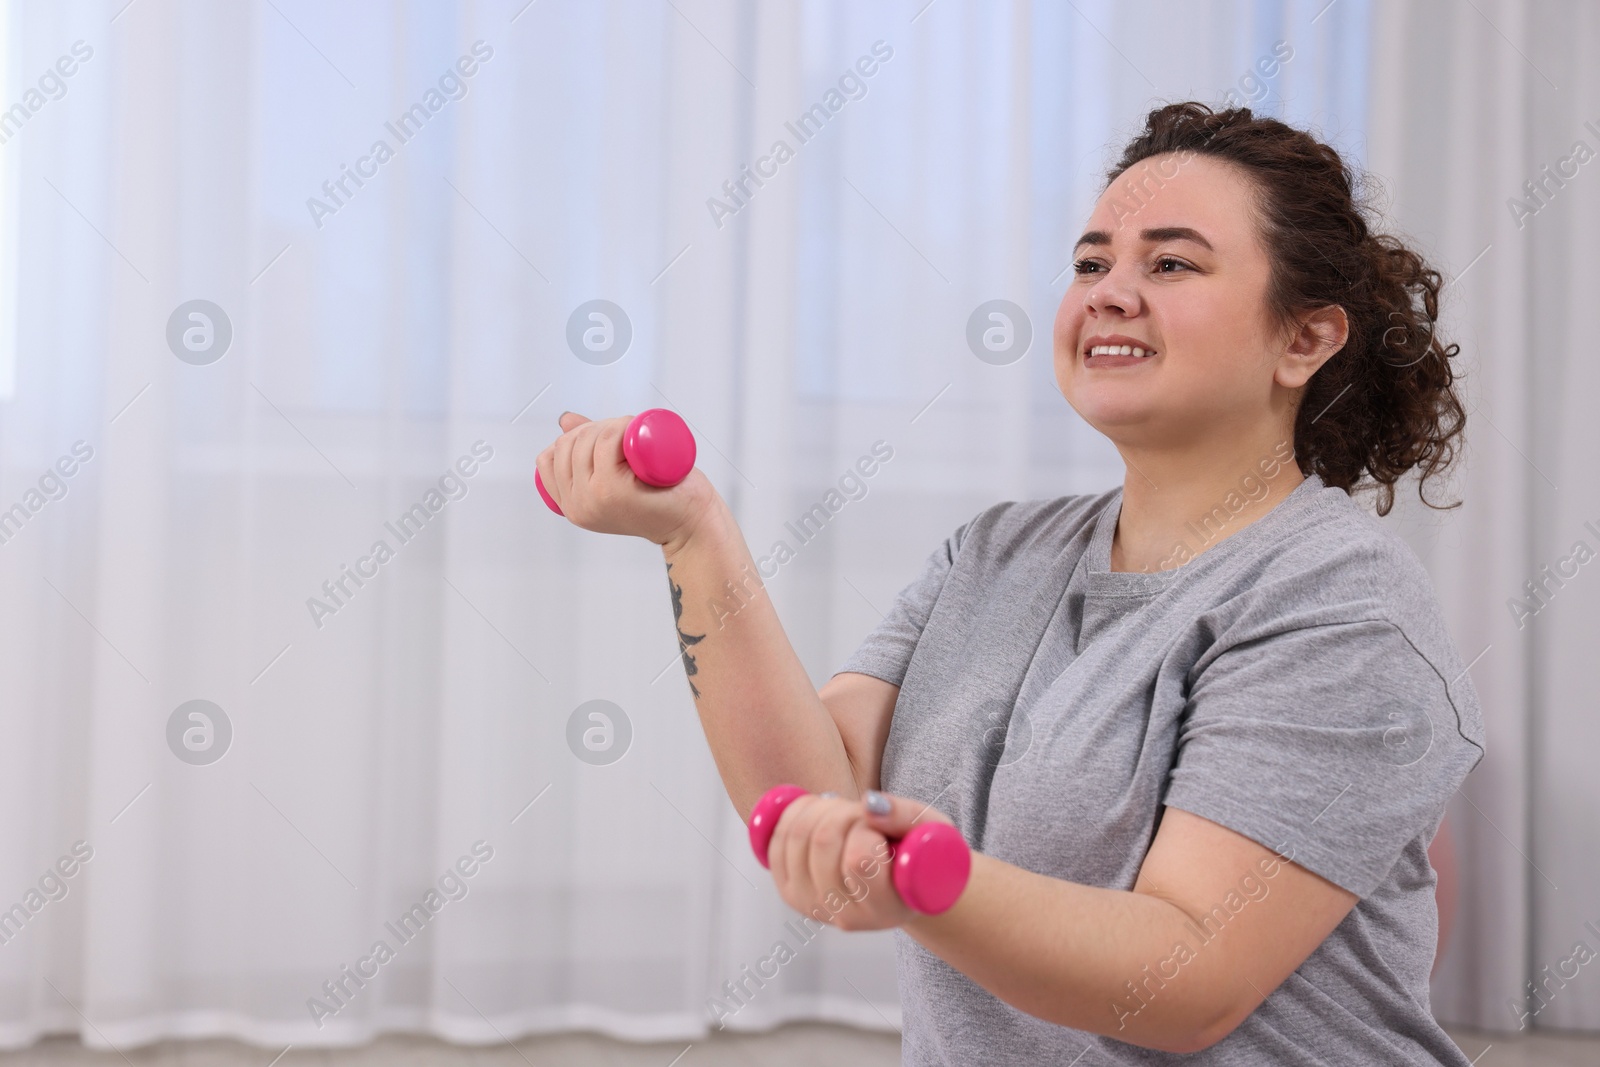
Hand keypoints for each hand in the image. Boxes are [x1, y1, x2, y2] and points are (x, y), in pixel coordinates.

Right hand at [535, 411, 717, 546]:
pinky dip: (620, 428)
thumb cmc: (660, 497)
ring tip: (634, 437)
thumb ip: (588, 451)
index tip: (601, 438)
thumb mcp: (614, 475)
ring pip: (587, 439)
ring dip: (612, 426)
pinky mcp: (612, 489)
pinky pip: (605, 441)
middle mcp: (576, 505)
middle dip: (595, 427)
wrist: (691, 523)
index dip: (573, 438)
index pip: (548, 458)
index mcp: (571, 505)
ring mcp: (592, 498)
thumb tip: (565, 420)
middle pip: (567, 444)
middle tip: (626, 434)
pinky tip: (635, 436)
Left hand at [767, 790, 956, 930]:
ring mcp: (811, 906)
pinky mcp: (788, 891)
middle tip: (863, 814)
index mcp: (886, 909)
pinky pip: (777, 841)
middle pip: (823, 842)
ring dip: (821, 809)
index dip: (866, 828)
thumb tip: (869, 804)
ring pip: (796, 836)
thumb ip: (906, 816)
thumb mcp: (933, 831)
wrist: (898, 881)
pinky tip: (820, 813)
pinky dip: (796, 813)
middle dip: (844, 811)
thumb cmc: (920, 855)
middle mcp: (844, 915)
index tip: (880, 825)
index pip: (858, 860)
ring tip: (845, 814)